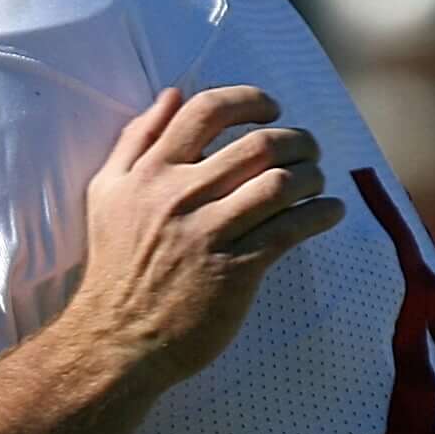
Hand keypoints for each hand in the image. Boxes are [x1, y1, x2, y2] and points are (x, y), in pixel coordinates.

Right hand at [58, 86, 343, 381]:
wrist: (116, 339)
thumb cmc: (115, 265)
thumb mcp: (107, 193)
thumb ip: (136, 140)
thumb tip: (172, 94)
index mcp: (150, 172)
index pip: (207, 110)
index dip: (250, 100)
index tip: (271, 109)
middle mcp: (180, 197)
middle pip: (258, 144)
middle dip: (296, 140)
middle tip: (306, 149)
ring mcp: (209, 234)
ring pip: (281, 184)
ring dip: (312, 176)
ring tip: (316, 181)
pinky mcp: (235, 270)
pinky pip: (291, 229)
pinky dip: (320, 214)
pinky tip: (328, 212)